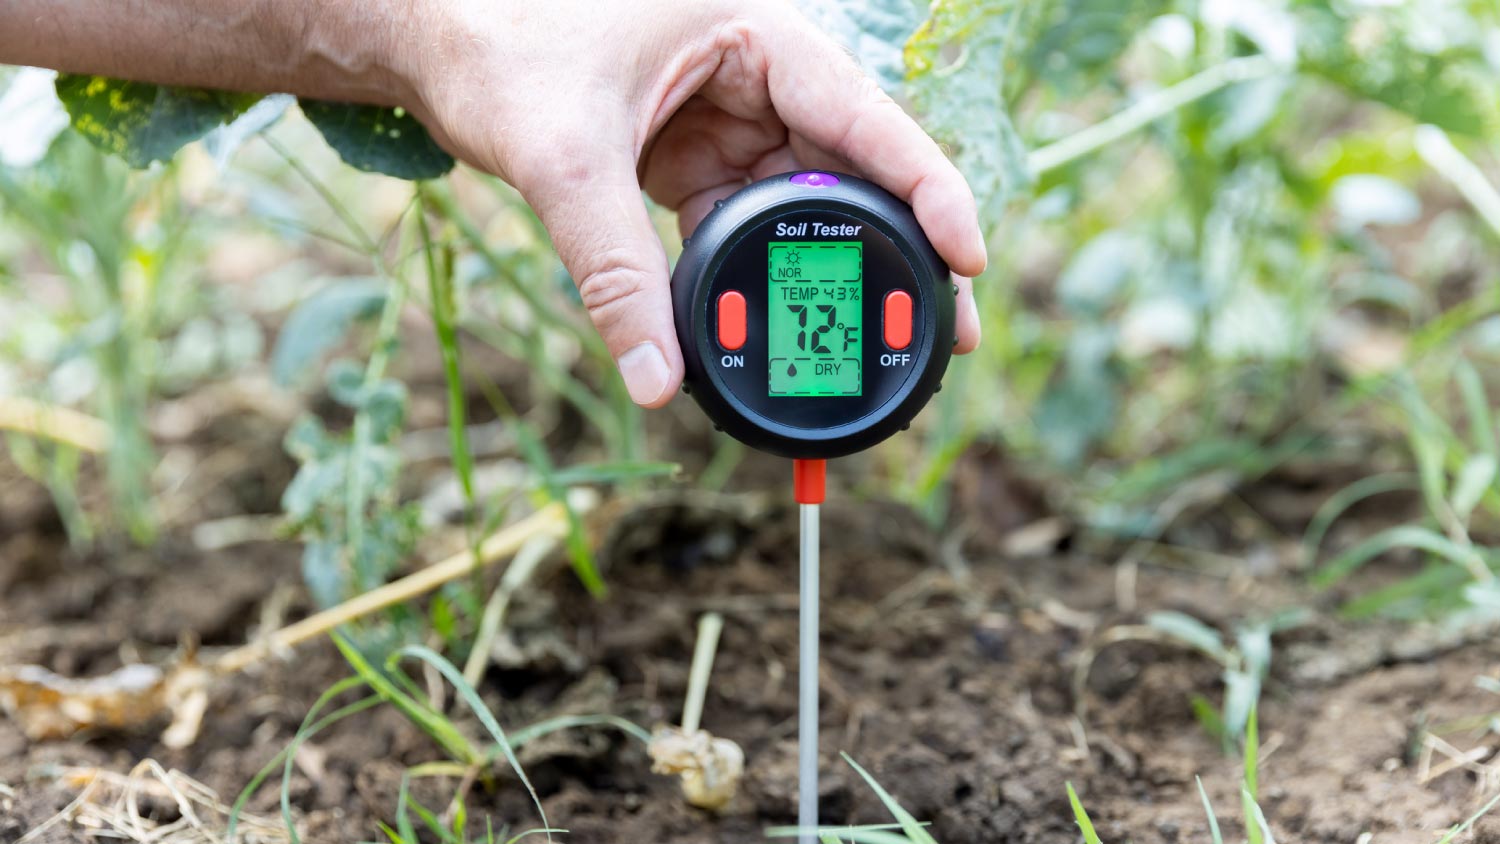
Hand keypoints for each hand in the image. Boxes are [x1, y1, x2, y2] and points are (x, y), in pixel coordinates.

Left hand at [394, 0, 986, 406]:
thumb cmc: (499, 49)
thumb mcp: (566, 157)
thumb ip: (614, 268)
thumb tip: (654, 380)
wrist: (432, 37)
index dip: (927, 189)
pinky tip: (783, 322)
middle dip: (896, 250)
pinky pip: (747, 224)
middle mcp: (757, 75)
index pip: (864, 117)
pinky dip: (763, 273)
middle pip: (854, 170)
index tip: (969, 258)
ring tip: (877, 341)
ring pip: (805, 205)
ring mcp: (727, 120)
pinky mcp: (693, 161)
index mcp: (755, 36)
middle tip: (946, 329)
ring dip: (834, 271)